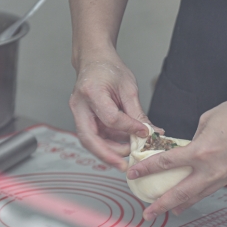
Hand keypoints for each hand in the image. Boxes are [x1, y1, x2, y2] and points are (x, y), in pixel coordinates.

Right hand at [70, 56, 151, 170]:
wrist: (94, 61)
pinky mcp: (81, 120)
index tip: (146, 133)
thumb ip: (136, 113)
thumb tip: (149, 133)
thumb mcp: (128, 88)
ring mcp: (77, 114)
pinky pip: (93, 137)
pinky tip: (122, 146)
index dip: (128, 128)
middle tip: (124, 165)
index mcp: (91, 92)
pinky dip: (107, 144)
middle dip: (107, 155)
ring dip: (107, 152)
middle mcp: (79, 106)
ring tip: (127, 157)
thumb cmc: (110, 70)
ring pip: (89, 141)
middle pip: (89, 138)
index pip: (110, 118)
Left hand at [127, 91, 226, 219]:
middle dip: (161, 205)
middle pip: (180, 193)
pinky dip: (203, 191)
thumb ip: (195, 138)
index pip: (167, 163)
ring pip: (199, 195)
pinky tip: (197, 193)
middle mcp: (213, 168)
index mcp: (201, 151)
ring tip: (170, 210)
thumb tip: (188, 148)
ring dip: (182, 204)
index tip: (133, 174)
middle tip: (148, 213)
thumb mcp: (209, 119)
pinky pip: (216, 186)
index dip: (147, 169)